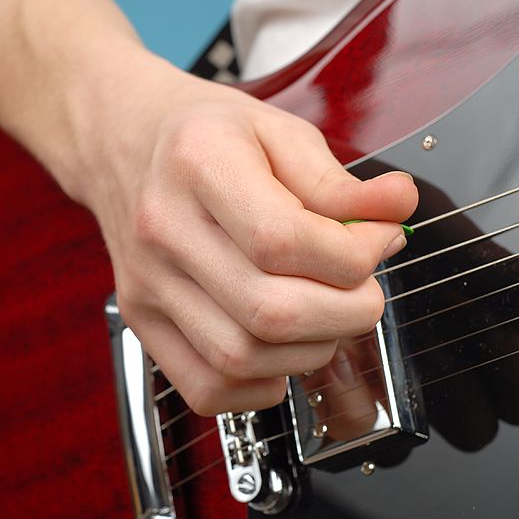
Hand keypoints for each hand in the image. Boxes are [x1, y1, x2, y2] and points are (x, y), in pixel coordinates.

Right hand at [65, 62, 417, 415]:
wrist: (122, 142)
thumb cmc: (201, 136)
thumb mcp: (276, 130)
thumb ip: (338, 179)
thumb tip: (396, 211)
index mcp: (198, 163)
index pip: (283, 240)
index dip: (352, 256)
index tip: (378, 242)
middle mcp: (163, 229)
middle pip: (267, 311)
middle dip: (345, 313)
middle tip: (363, 291)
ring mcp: (147, 283)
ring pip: (240, 358)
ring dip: (308, 351)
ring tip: (325, 315)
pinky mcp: (141, 320)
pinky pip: (206, 388)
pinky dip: (260, 385)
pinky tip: (278, 348)